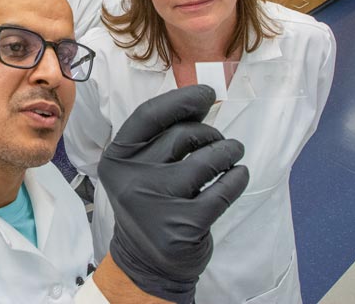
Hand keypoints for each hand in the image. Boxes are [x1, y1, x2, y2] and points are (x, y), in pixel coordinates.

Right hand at [97, 85, 248, 303]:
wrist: (146, 262)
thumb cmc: (150, 203)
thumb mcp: (140, 168)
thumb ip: (160, 137)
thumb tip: (201, 99)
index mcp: (117, 157)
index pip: (149, 115)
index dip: (181, 100)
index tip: (207, 93)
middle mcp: (131, 178)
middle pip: (182, 135)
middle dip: (210, 133)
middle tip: (220, 142)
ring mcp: (156, 203)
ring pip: (206, 160)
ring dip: (229, 151)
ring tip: (234, 154)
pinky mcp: (183, 225)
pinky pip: (223, 190)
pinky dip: (237, 178)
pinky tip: (237, 176)